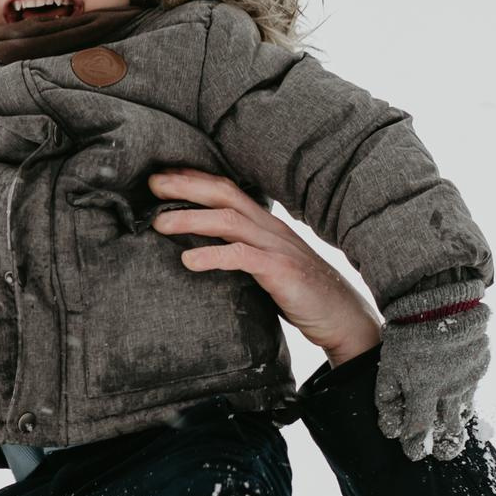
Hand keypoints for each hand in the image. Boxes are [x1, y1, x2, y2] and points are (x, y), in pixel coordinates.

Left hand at [146, 170, 380, 367]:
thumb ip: (242, 253)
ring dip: (191, 218)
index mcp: (265, 225)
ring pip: (228, 221)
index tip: (162, 177)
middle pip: (224, 195)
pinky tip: (189, 261)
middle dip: (186, 186)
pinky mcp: (282, 272)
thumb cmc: (301, 294)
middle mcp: (270, 228)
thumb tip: (202, 252)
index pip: (227, 191)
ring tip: (159, 223)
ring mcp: (277, 248)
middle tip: (151, 184)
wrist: (343, 318)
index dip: (194, 180)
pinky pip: (242, 257)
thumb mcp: (268, 266)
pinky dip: (213, 256)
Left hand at [377, 287, 490, 461]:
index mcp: (425, 393)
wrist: (441, 303)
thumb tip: (391, 430)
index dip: (415, 445)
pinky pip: (473, 388)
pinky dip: (467, 398)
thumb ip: (388, 401)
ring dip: (459, 425)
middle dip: (446, 444)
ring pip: (465, 410)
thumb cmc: (408, 335)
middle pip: (449, 427)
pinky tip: (463, 401)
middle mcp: (450, 390)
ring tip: (455, 437)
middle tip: (443, 455)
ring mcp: (468, 378)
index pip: (420, 430)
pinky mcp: (480, 364)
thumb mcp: (388, 368)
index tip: (414, 454)